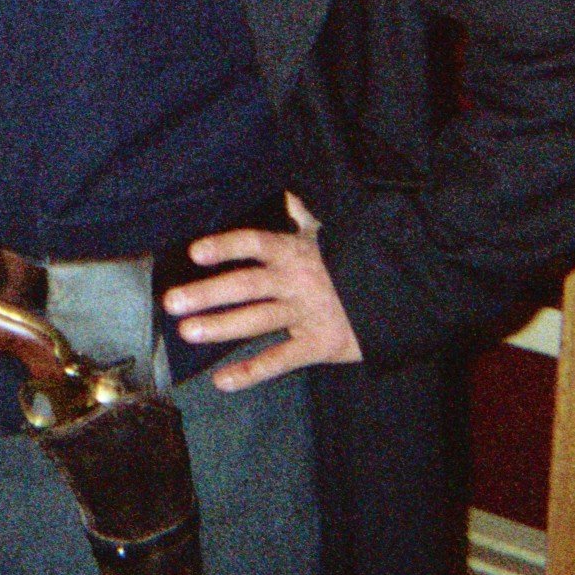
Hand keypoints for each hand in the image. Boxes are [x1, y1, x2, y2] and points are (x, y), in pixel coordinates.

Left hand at [161, 192, 360, 390]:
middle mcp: (297, 281)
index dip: (226, 246)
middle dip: (207, 293)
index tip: (195, 253)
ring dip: (220, 327)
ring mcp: (307, 314)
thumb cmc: (358, 261)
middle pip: (246, 285)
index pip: (255, 243)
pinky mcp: (320, 345)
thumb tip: (288, 193)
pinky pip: (281, 360)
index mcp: (296, 251)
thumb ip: (305, 216)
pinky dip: (252, 372)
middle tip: (172, 302)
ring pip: (257, 321)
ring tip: (187, 332)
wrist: (403, 293)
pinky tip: (221, 381)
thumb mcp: (333, 233)